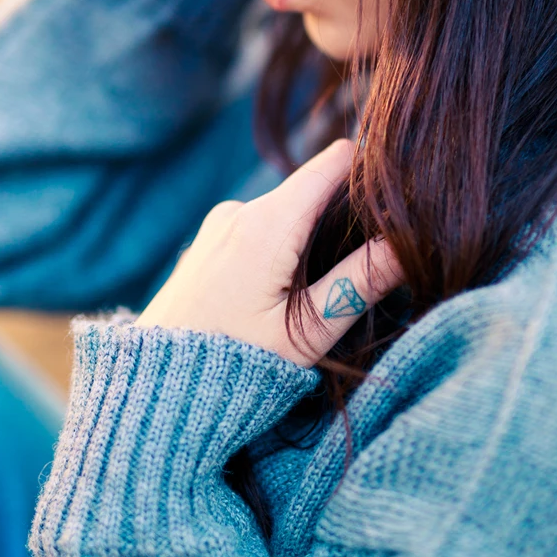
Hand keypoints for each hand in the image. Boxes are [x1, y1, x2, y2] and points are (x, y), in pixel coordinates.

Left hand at [136, 139, 403, 366]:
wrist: (150, 396)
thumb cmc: (232, 369)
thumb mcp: (306, 334)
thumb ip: (360, 282)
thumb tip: (407, 244)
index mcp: (268, 223)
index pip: (335, 161)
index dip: (370, 173)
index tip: (396, 205)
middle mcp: (240, 211)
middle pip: (314, 188)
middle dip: (344, 217)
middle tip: (367, 266)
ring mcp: (219, 226)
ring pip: (287, 212)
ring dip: (310, 239)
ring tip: (320, 292)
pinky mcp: (207, 244)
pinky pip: (258, 229)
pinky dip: (281, 250)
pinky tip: (281, 295)